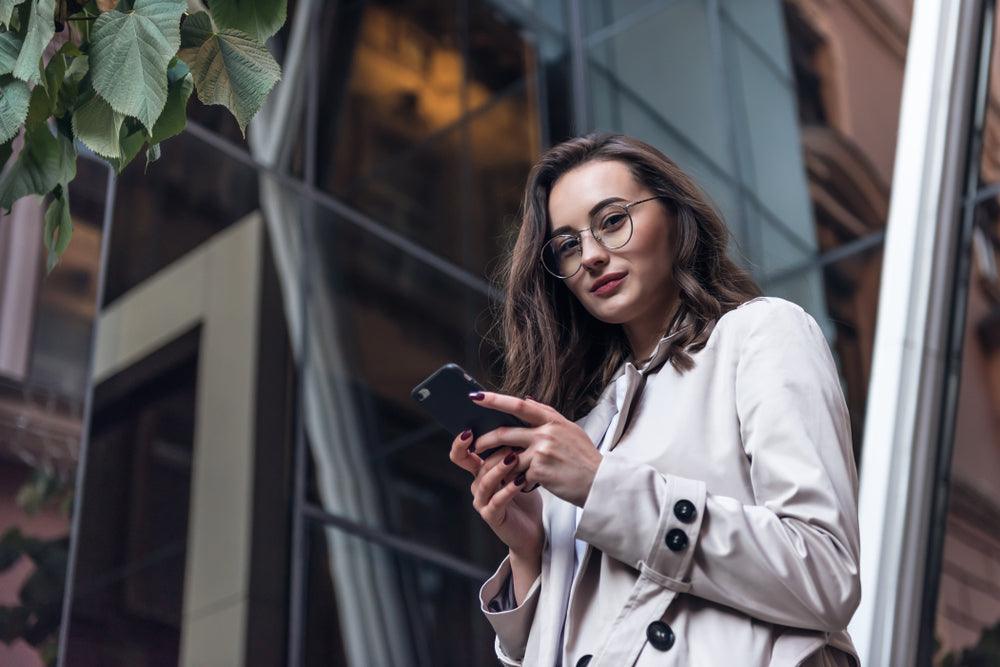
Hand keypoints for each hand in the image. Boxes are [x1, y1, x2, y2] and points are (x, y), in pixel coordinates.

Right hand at [449, 431, 542, 561]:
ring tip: (515, 458)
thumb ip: (512, 449)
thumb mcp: (519, 468)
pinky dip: (509, 489)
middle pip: (472, 465)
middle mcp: (477, 485)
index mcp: (480, 471)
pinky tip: (521, 481)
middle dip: (487, 451)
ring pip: (485, 481)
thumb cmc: (526, 496)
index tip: (469, 429)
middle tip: (503, 440)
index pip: (461, 455)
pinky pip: (497, 500)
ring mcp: (482, 502)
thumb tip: (516, 421)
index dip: (460, 443)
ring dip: (500, 468)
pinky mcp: (492, 516)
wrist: (533, 528)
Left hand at [468, 392, 602, 507]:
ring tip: (486, 468)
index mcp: (553, 420)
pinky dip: (514, 480)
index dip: (496, 400)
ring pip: (507, 455)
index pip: (519, 405)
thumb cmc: (584, 458)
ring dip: (495, 463)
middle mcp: (546, 433)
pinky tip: (516, 485)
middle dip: (485, 439)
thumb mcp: (570, 430)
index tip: (477, 397)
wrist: (599, 482)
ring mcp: (542, 451)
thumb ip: (548, 416)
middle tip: (474, 443)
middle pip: (505, 432)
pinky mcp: (539, 470)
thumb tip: (527, 400)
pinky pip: (518, 474)